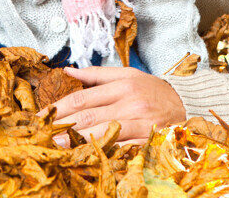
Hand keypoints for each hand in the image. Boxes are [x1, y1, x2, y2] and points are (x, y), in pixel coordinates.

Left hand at [48, 67, 185, 145]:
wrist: (188, 105)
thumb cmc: (154, 90)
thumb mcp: (129, 74)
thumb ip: (97, 74)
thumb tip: (68, 71)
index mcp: (122, 86)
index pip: (83, 98)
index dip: (58, 108)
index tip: (40, 116)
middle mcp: (129, 104)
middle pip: (89, 117)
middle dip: (63, 127)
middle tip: (41, 135)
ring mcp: (140, 124)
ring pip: (103, 133)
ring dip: (77, 142)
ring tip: (57, 147)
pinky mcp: (148, 141)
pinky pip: (122, 148)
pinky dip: (104, 152)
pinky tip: (88, 157)